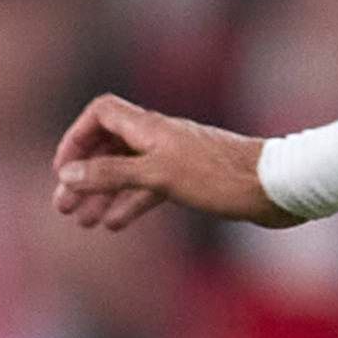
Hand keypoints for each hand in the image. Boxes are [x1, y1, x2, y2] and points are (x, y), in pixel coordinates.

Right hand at [50, 94, 293, 230]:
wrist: (275, 187)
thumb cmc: (219, 177)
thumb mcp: (158, 175)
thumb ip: (111, 174)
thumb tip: (68, 175)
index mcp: (150, 127)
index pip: (101, 114)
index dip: (77, 137)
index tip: (64, 169)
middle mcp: (160, 137)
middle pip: (110, 147)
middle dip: (85, 175)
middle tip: (63, 207)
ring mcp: (175, 158)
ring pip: (128, 172)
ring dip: (104, 194)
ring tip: (84, 220)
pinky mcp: (192, 180)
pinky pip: (150, 188)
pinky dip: (131, 203)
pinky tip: (116, 224)